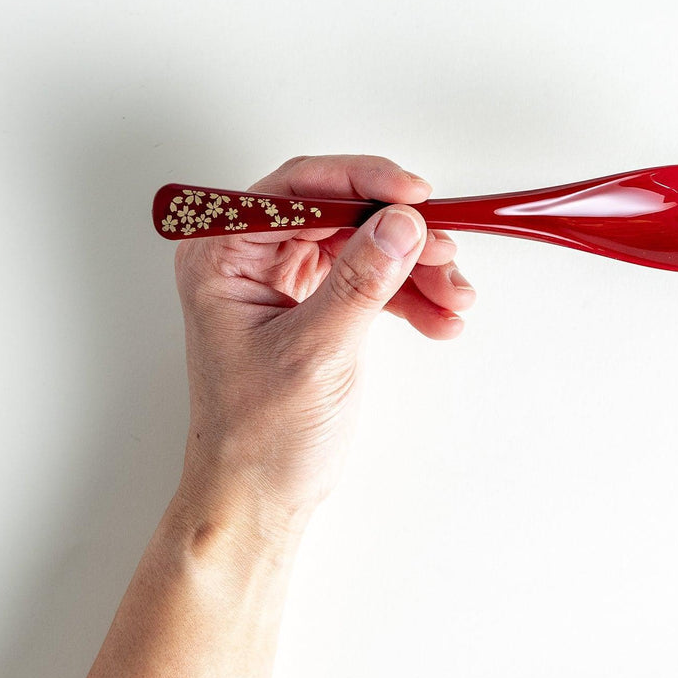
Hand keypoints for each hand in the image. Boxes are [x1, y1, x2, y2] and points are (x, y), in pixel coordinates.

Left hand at [171, 155, 475, 536]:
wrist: (261, 496)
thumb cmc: (257, 436)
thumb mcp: (314, 352)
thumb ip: (360, 282)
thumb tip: (401, 223)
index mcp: (223, 254)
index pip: (298, 188)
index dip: (362, 181)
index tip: (414, 195)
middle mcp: (252, 256)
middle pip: (342, 212)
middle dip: (401, 234)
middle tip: (445, 254)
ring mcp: (287, 278)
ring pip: (366, 244)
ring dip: (416, 269)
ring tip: (454, 298)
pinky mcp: (319, 301)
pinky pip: (374, 278)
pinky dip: (411, 295)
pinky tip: (440, 317)